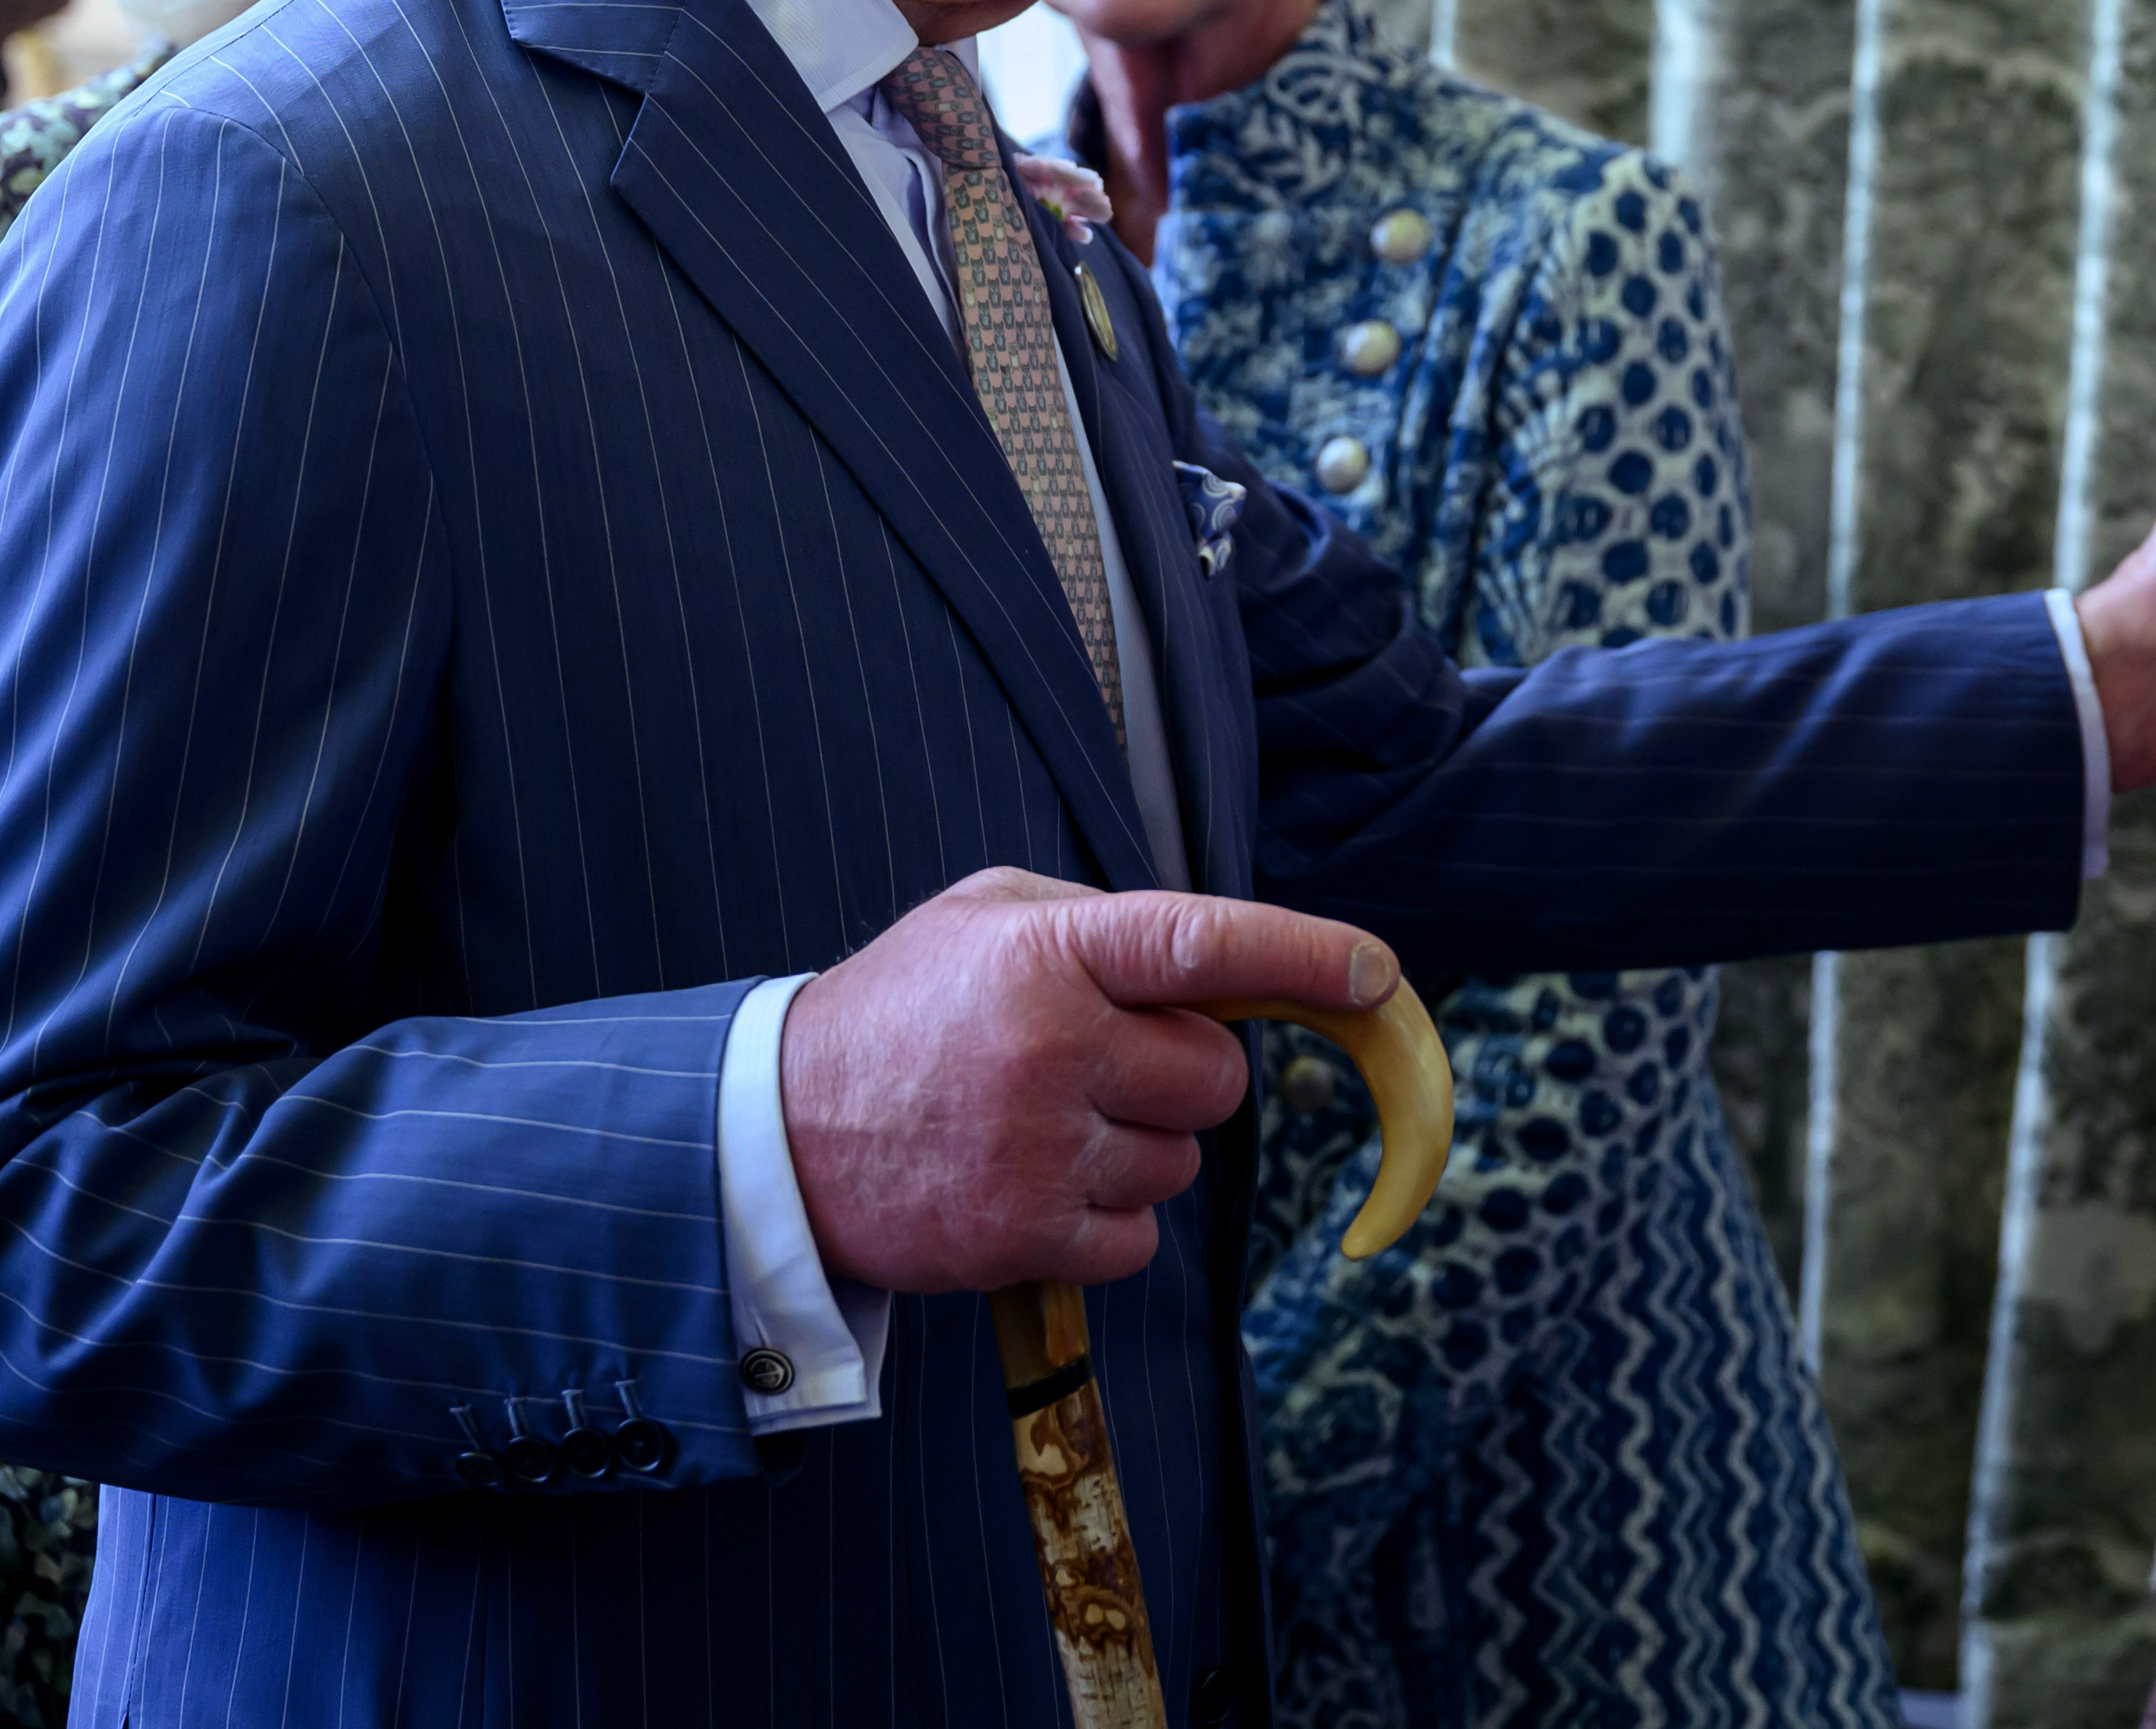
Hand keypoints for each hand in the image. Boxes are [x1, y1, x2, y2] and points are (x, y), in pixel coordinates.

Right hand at [779, 866, 1400, 1293]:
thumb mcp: (985, 918)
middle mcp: (1053, 1048)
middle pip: (1216, 1078)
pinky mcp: (1028, 1238)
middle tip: (1093, 1064)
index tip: (1378, 975)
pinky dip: (1104, 1219)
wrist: (777, 1138)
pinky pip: (1140, 1237)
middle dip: (1179, 1074)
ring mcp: (1042, 1151)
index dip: (1304, 955)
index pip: (1203, 943)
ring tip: (1038, 1124)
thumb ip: (1106, 925)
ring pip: (1183, 1163)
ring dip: (1136, 1149)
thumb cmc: (902, 1013)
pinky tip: (1030, 1183)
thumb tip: (1227, 960)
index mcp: (1049, 952)